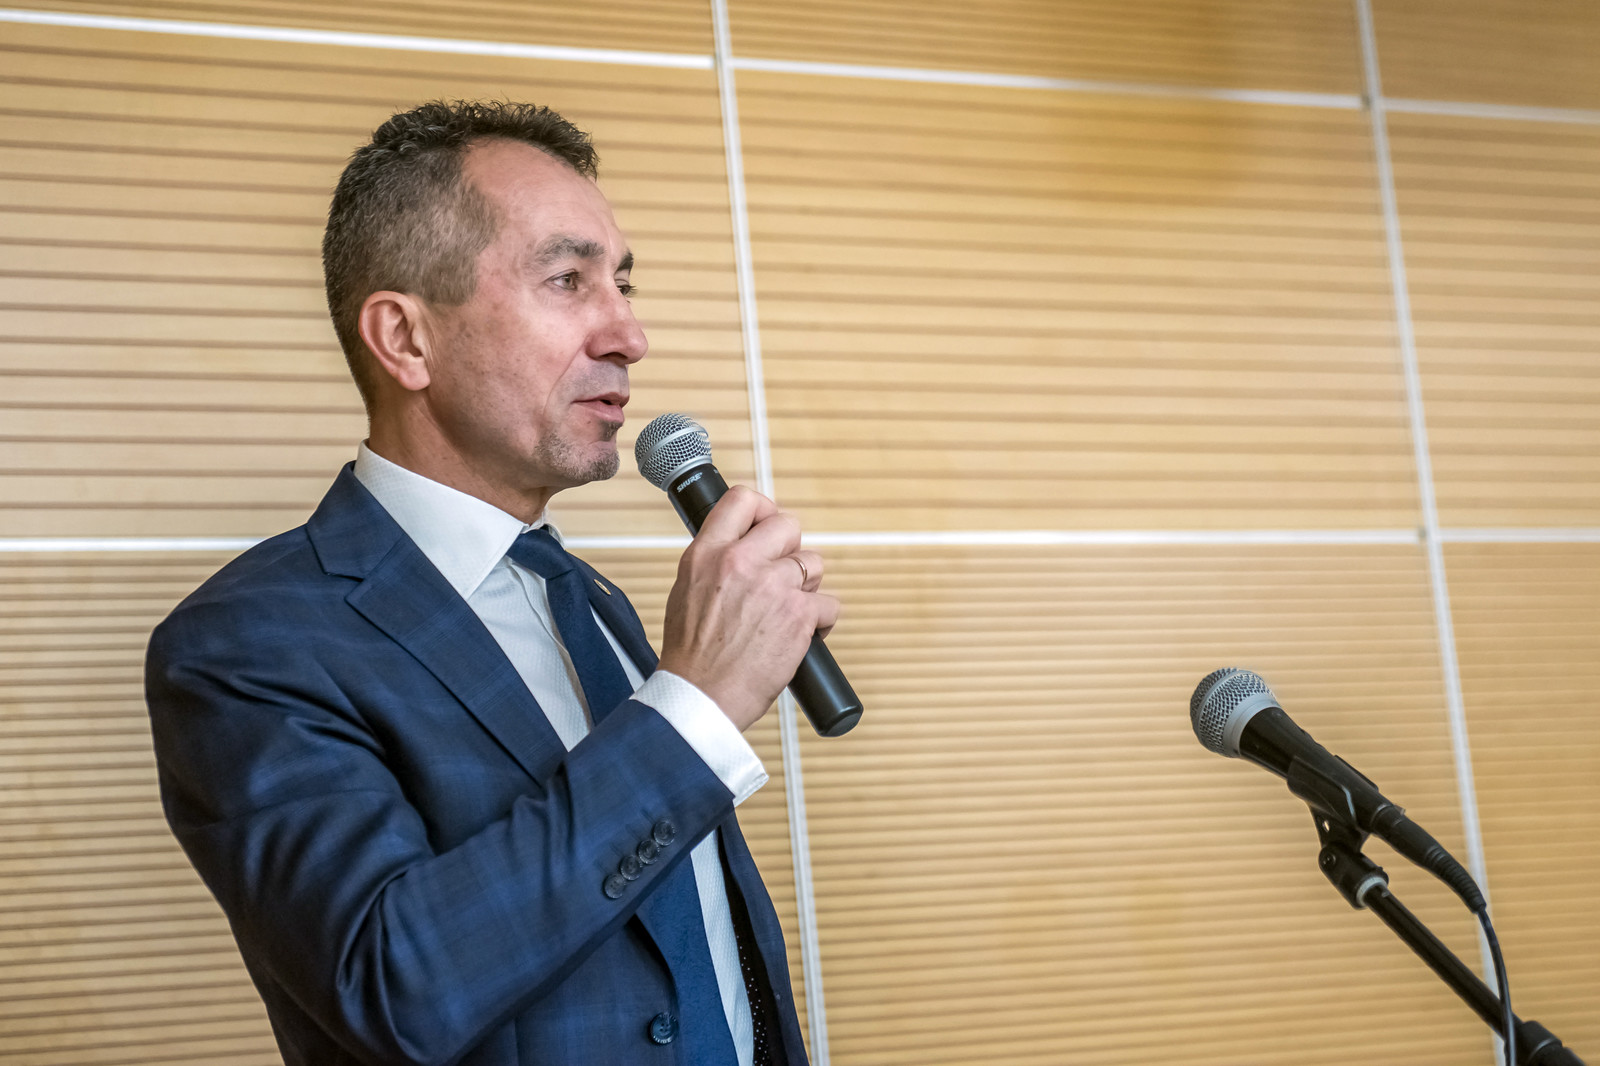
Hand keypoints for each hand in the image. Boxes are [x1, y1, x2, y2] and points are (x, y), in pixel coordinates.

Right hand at [657, 486, 838, 730]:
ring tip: (787, 613)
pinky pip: (829, 603)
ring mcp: (773, 585)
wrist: (701, 697)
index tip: (767, 526)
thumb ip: (714, 561)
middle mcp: (740, 561)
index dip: (763, 509)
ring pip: (814, 563)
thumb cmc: (693, 654)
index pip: (743, 499)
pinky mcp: (799, 613)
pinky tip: (803, 636)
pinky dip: (821, 622)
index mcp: (707, 553)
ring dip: (807, 587)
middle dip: (791, 549)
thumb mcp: (686, 590)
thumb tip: (742, 544)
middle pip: (789, 525)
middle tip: (781, 577)